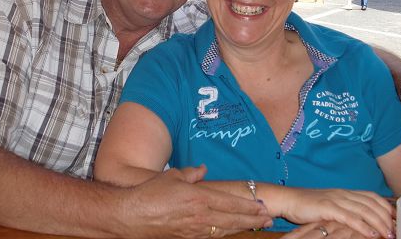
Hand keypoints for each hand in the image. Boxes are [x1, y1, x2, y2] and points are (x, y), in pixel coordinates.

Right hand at [119, 166, 271, 237]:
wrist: (132, 216)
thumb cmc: (150, 194)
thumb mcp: (173, 176)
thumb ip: (192, 172)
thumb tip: (203, 169)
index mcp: (199, 198)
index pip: (231, 203)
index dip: (249, 207)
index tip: (263, 207)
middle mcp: (200, 216)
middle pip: (233, 220)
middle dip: (253, 220)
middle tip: (268, 220)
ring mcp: (195, 230)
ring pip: (224, 231)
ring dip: (242, 228)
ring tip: (256, 226)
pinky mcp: (187, 238)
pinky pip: (211, 237)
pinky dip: (224, 234)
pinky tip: (230, 233)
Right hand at [277, 188, 392, 237]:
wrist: (289, 199)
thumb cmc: (309, 206)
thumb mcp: (331, 205)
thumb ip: (346, 210)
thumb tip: (363, 223)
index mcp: (345, 192)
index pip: (372, 196)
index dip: (387, 207)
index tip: (397, 220)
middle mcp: (343, 193)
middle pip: (372, 203)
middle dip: (387, 218)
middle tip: (396, 231)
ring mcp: (336, 199)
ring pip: (364, 210)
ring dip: (379, 223)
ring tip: (389, 235)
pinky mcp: (328, 207)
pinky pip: (350, 217)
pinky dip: (363, 226)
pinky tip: (372, 234)